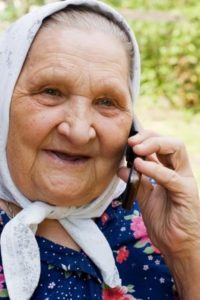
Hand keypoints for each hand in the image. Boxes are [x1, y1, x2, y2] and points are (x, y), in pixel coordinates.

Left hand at [118, 130, 199, 257]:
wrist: (177, 247)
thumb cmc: (165, 223)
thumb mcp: (146, 198)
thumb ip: (136, 182)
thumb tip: (121, 168)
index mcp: (171, 172)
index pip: (162, 146)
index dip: (146, 139)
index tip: (128, 142)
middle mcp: (180, 172)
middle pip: (170, 142)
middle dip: (150, 136)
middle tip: (131, 141)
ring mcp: (185, 181)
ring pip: (176, 149)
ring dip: (154, 144)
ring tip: (136, 148)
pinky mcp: (187, 193)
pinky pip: (170, 176)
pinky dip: (154, 168)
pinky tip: (139, 165)